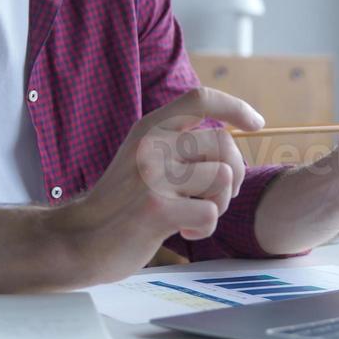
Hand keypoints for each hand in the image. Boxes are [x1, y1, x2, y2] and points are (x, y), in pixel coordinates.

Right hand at [53, 87, 263, 282]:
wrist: (81, 239)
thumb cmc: (121, 203)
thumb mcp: (142, 157)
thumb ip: (176, 144)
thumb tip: (229, 140)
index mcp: (149, 127)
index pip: (200, 99)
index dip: (235, 107)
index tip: (256, 123)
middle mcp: (152, 144)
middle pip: (224, 142)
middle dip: (235, 172)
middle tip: (220, 194)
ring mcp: (153, 175)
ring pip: (223, 177)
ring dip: (221, 202)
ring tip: (197, 213)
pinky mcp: (157, 208)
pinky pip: (211, 211)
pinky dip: (205, 227)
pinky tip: (184, 231)